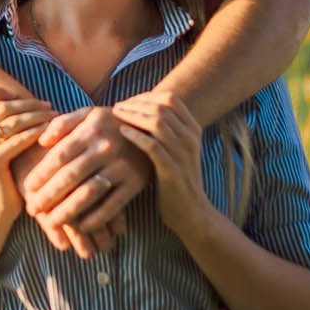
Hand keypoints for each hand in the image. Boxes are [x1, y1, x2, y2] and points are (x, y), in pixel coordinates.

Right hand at [0, 86, 53, 227]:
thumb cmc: (3, 174)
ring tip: (54, 115)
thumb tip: (26, 98)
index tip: (22, 97)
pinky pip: (19, 139)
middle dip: (28, 103)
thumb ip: (2, 123)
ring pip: (12, 120)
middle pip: (1, 105)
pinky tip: (50, 132)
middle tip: (48, 105)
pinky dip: (37, 132)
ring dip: (37, 115)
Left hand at [21, 107, 149, 257]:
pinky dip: (95, 219)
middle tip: (33, 210)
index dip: (41, 173)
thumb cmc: (114, 123)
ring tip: (51, 223)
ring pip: (89, 194)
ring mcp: (122, 166)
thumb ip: (64, 123)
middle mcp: (106, 148)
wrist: (155, 129)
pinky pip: (112, 205)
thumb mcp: (91, 114)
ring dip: (67, 211)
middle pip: (71, 176)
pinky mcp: (135, 183)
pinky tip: (80, 227)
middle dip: (48, 196)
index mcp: (91, 129)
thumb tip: (41, 141)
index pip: (60, 155)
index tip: (27, 188)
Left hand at [111, 90, 211, 238]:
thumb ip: (166, 131)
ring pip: (158, 122)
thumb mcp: (176, 151)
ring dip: (133, 115)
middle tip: (117, 106)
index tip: (128, 101)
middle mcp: (191, 138)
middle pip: (162, 107)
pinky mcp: (172, 170)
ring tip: (116, 115)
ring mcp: (183, 153)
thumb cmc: (175, 180)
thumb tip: (141, 111)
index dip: (147, 96)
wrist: (191, 213)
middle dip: (136, 103)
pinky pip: (152, 145)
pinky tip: (121, 132)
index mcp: (193, 130)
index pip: (171, 99)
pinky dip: (135, 135)